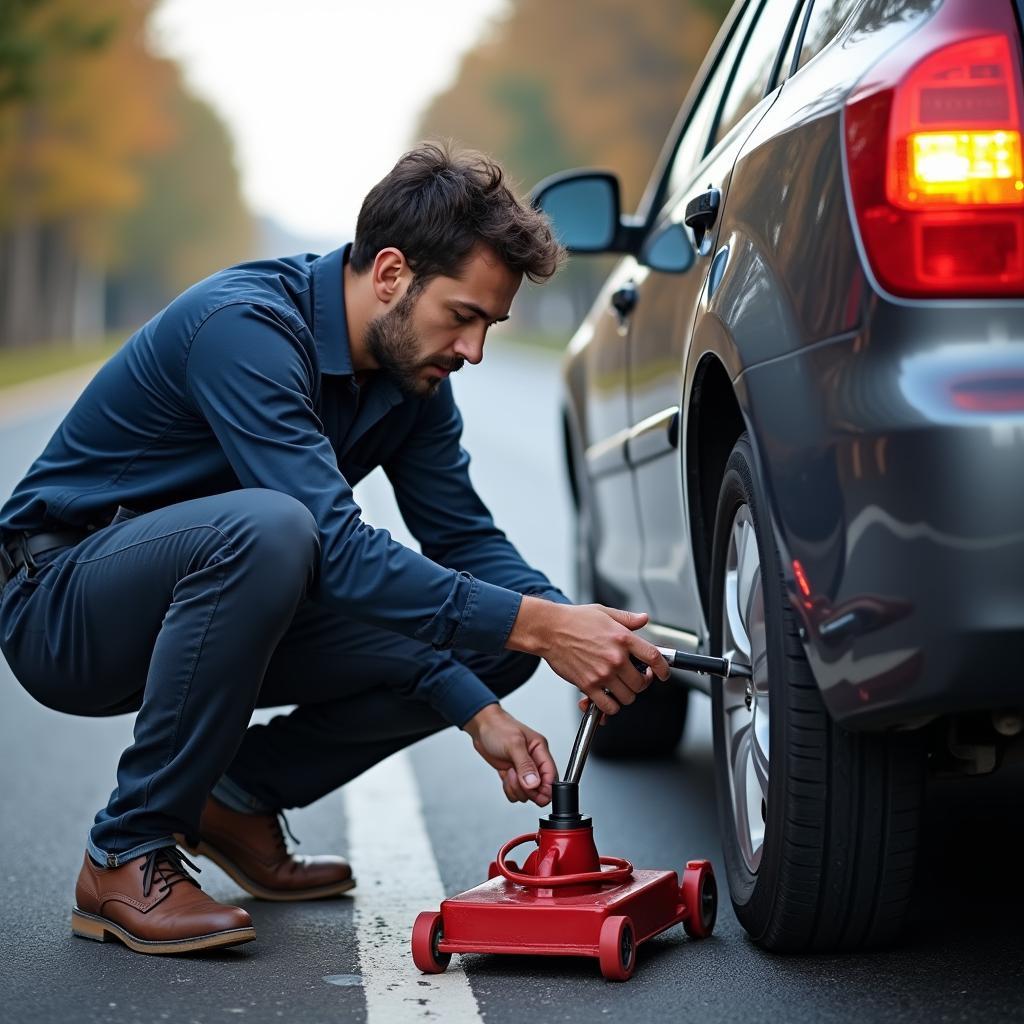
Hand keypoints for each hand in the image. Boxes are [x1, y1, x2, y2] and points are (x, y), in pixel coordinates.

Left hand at [462, 704, 556, 805]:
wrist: (482, 727)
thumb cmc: (498, 728)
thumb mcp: (513, 744)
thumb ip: (525, 765)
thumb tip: (534, 783)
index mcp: (540, 750)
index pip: (551, 775)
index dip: (545, 788)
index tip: (535, 793)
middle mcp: (534, 761)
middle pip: (541, 788)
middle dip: (528, 789)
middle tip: (517, 779)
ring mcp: (523, 769)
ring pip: (528, 793)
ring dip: (517, 788)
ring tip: (509, 773)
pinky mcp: (513, 775)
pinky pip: (516, 792)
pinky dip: (509, 789)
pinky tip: (505, 777)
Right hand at [507, 599, 670, 715]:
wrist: (549, 629)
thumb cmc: (573, 620)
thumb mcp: (605, 612)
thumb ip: (627, 619)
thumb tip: (643, 619)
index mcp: (623, 638)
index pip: (655, 658)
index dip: (663, 669)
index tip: (662, 674)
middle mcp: (616, 657)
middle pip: (642, 683)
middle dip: (640, 683)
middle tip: (634, 679)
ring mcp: (602, 673)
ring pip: (627, 697)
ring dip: (625, 695)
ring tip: (619, 687)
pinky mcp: (588, 685)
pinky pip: (609, 706)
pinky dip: (610, 707)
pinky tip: (607, 697)